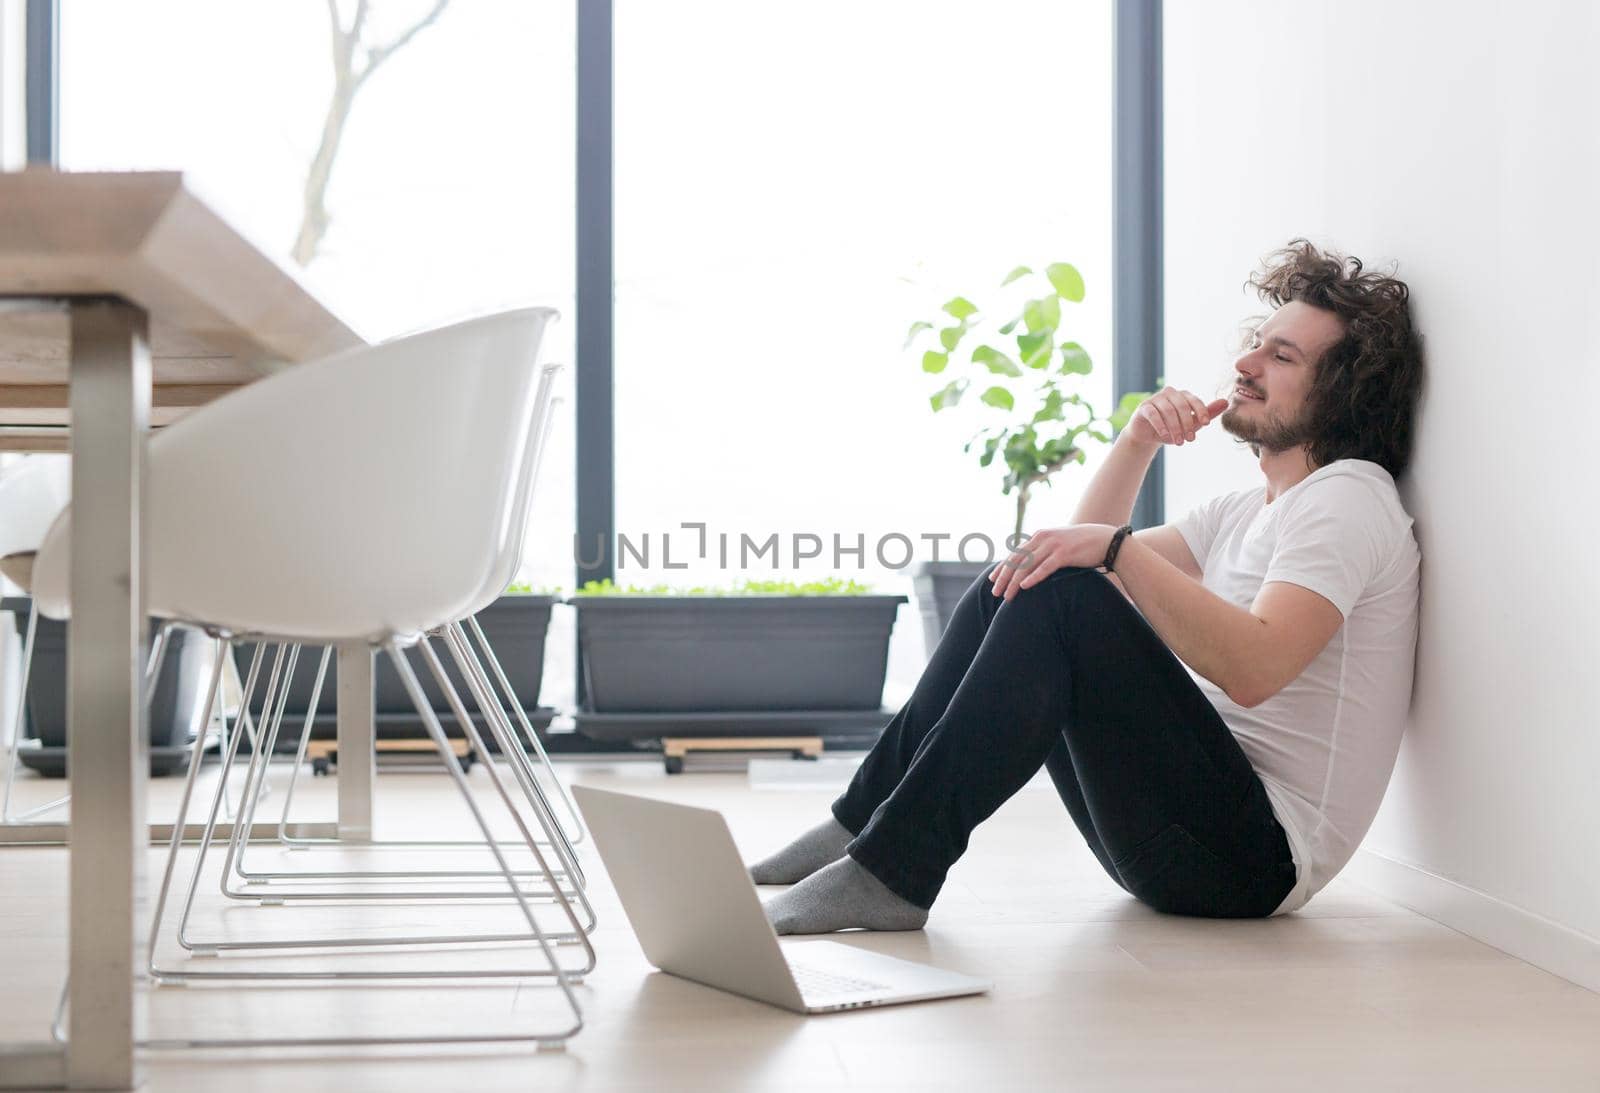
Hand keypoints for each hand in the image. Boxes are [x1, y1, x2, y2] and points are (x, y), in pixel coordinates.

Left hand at [988, 524, 1117, 600]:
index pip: (1015, 554)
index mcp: (1039, 536)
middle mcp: (1043, 538)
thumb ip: (1043, 551)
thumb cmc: (1081, 545)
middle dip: (1004, 578)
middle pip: (1017, 560)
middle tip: (995, 593)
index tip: (992, 580)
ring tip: (1007, 596)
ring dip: (1015, 582)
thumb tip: (1029, 566)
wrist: (1106, 540)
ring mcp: (1053, 545)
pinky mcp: (1064, 553)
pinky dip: (1033, 577)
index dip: (1002, 568)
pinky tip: (1024, 586)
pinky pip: (1045, 567)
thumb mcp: (1058, 544)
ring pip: (1027, 565)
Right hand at [1124, 386, 1229, 447]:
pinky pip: (1153, 413)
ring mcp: (1155, 399)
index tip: (1206, 424)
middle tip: (1190, 439)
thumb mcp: (1192, 423)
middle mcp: (1169, 393)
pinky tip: (1165, 436)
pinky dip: (1161, 425)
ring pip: (1168, 410)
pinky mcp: (1144, 407)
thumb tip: (1226, 402)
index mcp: (1183, 395)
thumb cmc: (1172, 428)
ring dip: (1175, 427)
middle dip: (1187, 423)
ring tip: (1179, 442)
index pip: (1194, 400)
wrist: (1148, 436)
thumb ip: (1208, 413)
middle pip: (1181, 405)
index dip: (1201, 411)